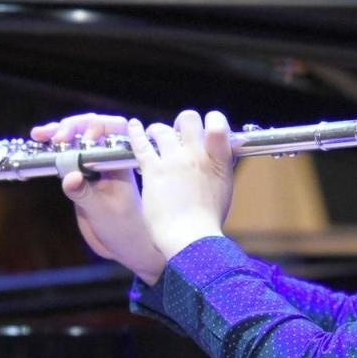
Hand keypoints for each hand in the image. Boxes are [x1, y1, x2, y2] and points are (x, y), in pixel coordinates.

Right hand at [32, 113, 165, 282]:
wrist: (123, 245)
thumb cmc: (124, 228)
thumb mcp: (103, 212)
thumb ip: (84, 194)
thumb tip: (69, 177)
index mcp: (121, 160)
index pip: (115, 128)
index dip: (98, 127)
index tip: (85, 140)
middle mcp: (107, 157)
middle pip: (91, 127)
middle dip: (73, 126)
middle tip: (57, 137)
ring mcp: (92, 164)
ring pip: (75, 138)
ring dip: (58, 132)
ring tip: (39, 134)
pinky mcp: (78, 173)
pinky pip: (65, 154)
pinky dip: (51, 148)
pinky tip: (38, 142)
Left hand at [126, 109, 234, 257]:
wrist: (191, 237)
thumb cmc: (207, 221)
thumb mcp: (223, 190)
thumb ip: (218, 170)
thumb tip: (216, 159)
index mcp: (218, 161)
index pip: (218, 125)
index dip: (212, 121)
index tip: (204, 128)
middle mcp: (197, 155)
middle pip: (188, 119)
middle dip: (182, 122)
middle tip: (176, 132)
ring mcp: (174, 161)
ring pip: (163, 130)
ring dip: (157, 130)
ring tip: (153, 134)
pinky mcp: (153, 170)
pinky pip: (142, 144)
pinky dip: (136, 133)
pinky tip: (133, 127)